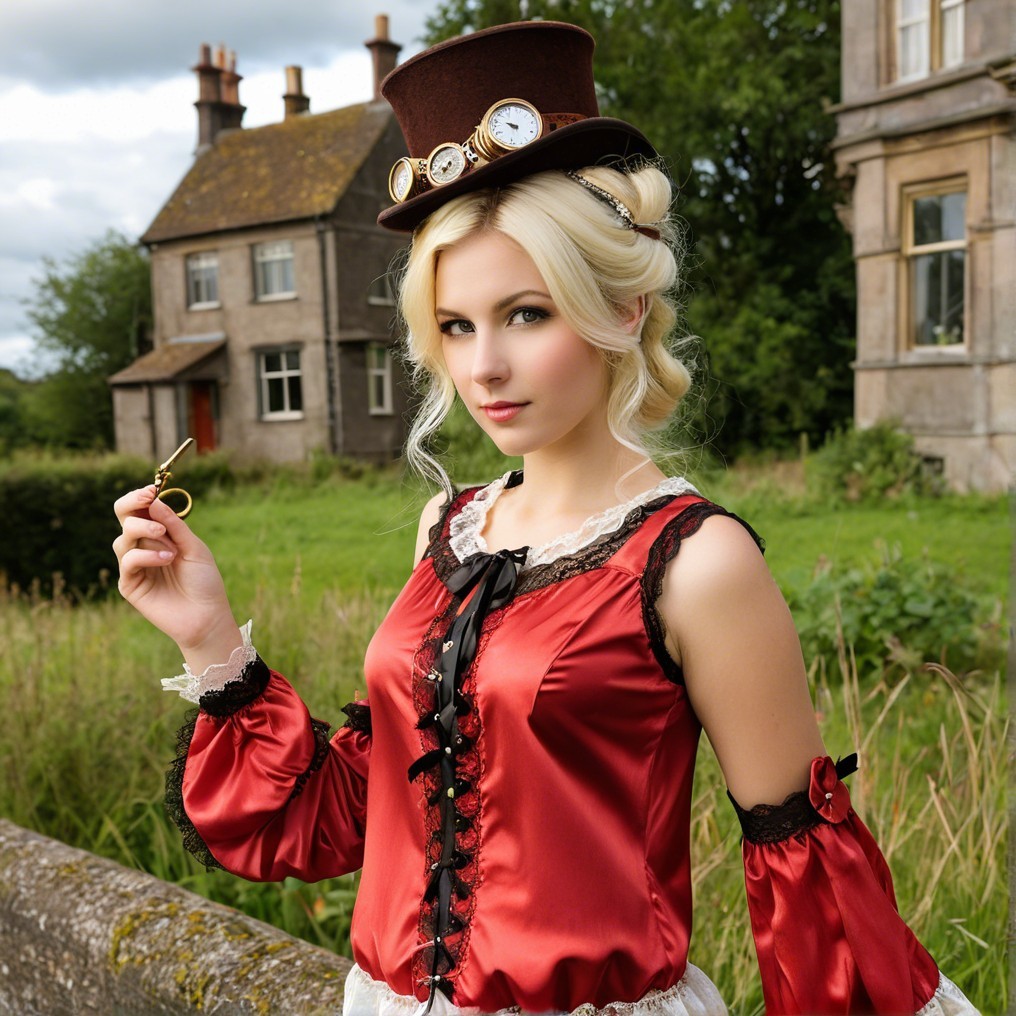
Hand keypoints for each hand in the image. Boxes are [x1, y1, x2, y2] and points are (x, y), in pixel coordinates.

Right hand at [113, 485, 241, 668]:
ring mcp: (134, 566)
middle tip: (149, 500)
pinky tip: (167, 559)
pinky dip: (146, 555)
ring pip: (123, 538)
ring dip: (146, 531)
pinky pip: (128, 561)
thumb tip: (154, 500)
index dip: (140, 497)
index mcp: (159, 534)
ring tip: (172, 546)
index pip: (139, 509)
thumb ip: (174, 525)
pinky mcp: (129, 584)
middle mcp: (143, 546)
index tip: (151, 490)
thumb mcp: (194, 548)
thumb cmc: (204, 581)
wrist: (207, 615)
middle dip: (133, 505)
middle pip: (123, 517)